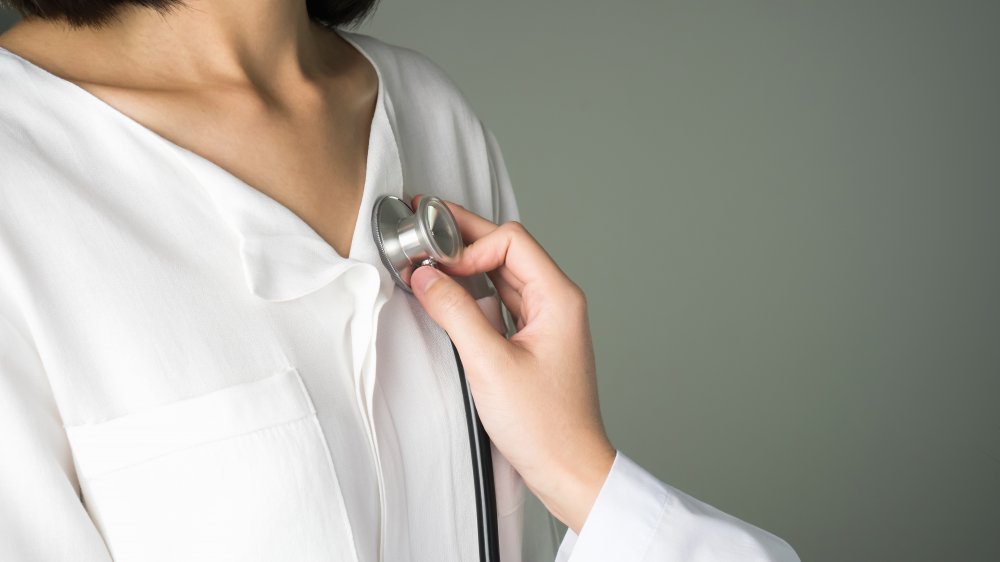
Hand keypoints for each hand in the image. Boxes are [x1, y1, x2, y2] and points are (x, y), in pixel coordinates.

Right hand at [408, 195, 615, 534]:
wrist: (568, 469)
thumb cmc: (545, 426)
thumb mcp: (489, 365)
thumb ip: (455, 313)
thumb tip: (425, 275)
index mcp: (558, 298)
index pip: (510, 242)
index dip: (470, 245)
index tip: (437, 265)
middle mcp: (556, 302)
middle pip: (506, 250)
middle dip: (463, 237)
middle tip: (423, 221)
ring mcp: (545, 321)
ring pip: (501, 274)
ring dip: (466, 264)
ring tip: (428, 254)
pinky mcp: (533, 341)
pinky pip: (500, 301)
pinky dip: (473, 292)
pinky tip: (448, 293)